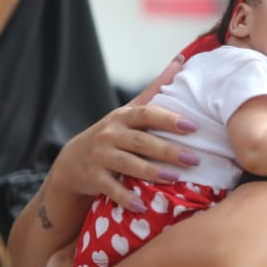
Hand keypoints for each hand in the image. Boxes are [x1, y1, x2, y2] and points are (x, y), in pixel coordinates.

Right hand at [46, 57, 196, 205]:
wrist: (73, 161)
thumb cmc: (113, 134)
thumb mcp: (129, 111)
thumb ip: (156, 89)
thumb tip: (181, 60)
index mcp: (123, 117)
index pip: (147, 114)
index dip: (169, 119)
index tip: (193, 126)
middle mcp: (110, 134)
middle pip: (141, 141)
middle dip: (168, 150)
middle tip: (194, 159)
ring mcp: (100, 156)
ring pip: (128, 164)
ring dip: (151, 172)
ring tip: (174, 179)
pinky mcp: (93, 178)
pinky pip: (111, 189)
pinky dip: (126, 198)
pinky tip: (143, 207)